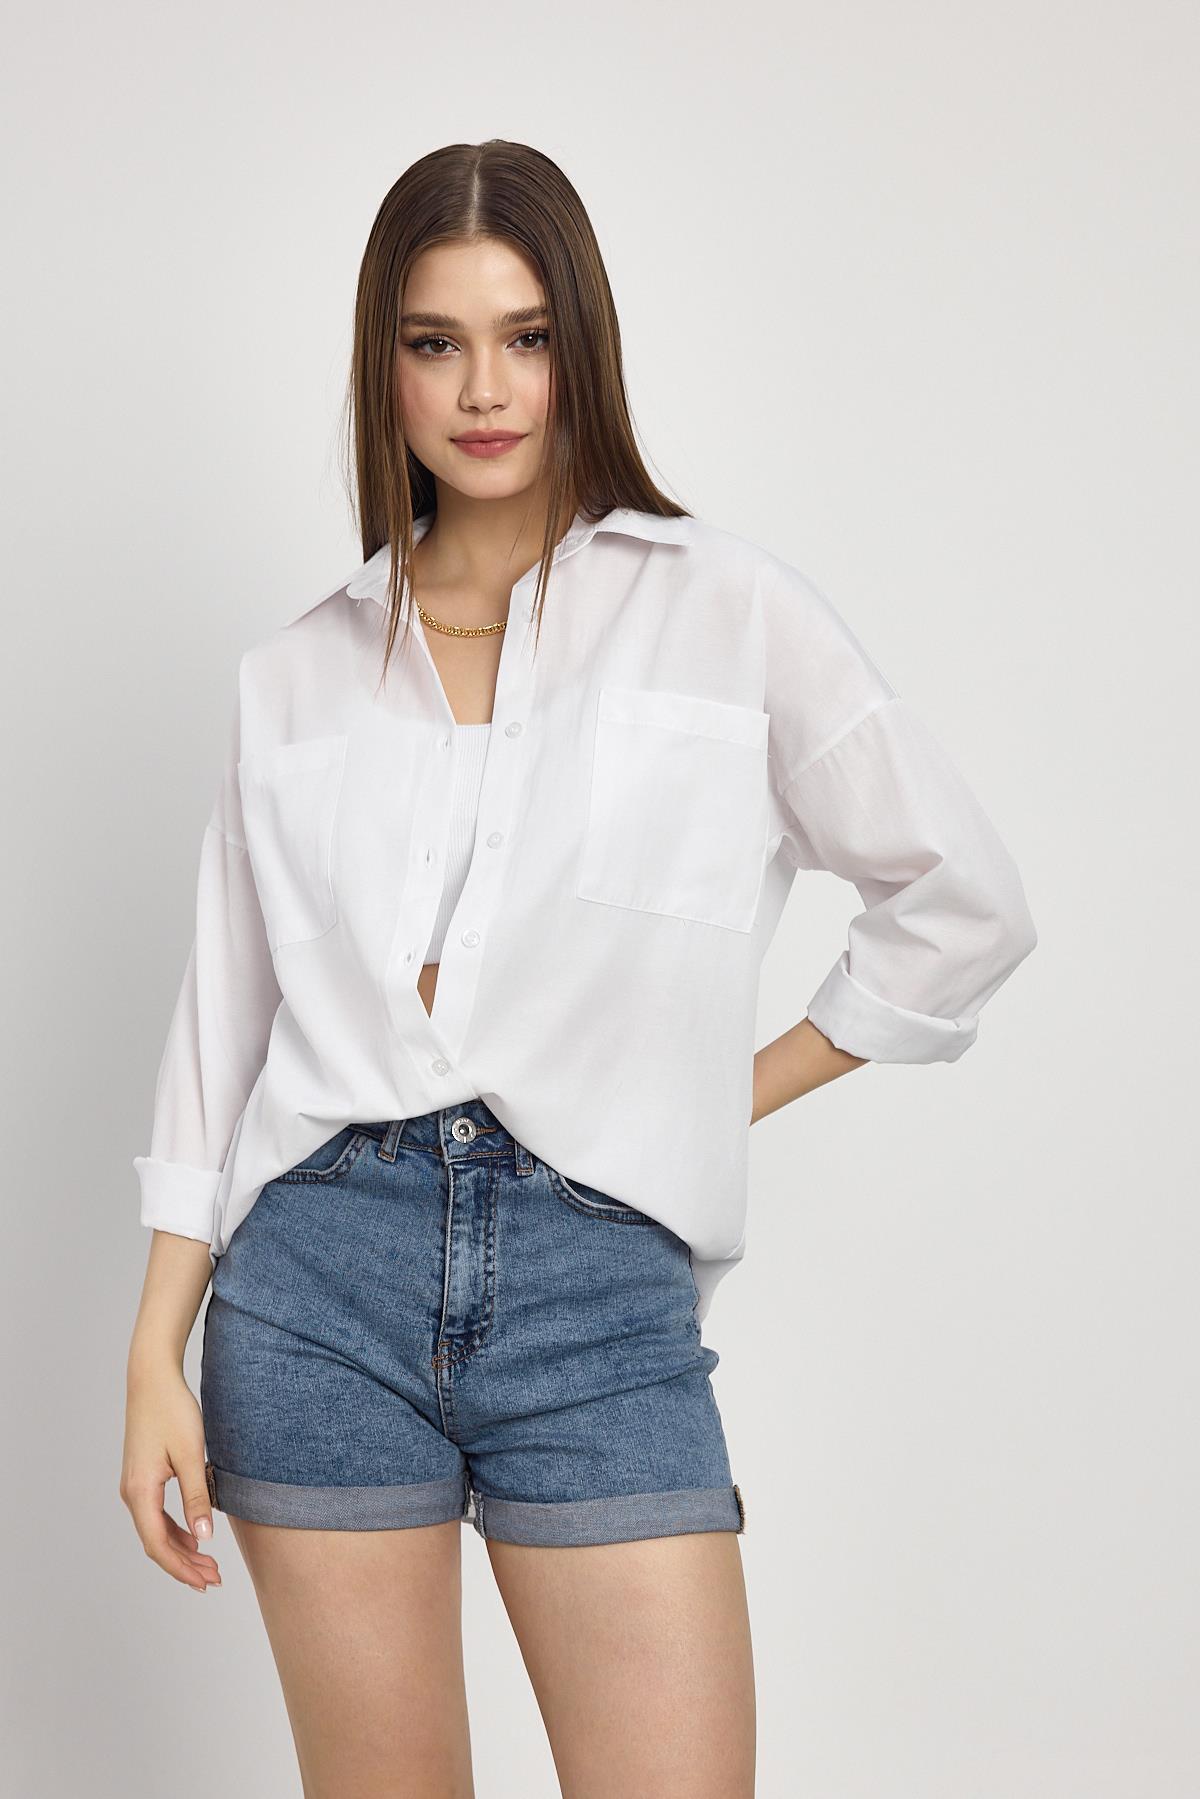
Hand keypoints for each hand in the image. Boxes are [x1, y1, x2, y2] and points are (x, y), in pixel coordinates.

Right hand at [120, 1364, 221, 1592]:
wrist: (152, 1380)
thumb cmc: (172, 1411)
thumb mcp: (190, 1454)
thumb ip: (196, 1497)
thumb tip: (204, 1538)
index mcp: (140, 1492)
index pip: (158, 1544)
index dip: (182, 1568)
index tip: (206, 1581)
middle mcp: (131, 1494)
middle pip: (155, 1543)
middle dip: (184, 1565)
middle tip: (213, 1579)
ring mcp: (134, 1487)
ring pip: (155, 1531)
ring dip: (180, 1550)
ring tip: (208, 1565)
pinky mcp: (141, 1478)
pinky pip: (155, 1515)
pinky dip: (174, 1531)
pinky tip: (194, 1537)